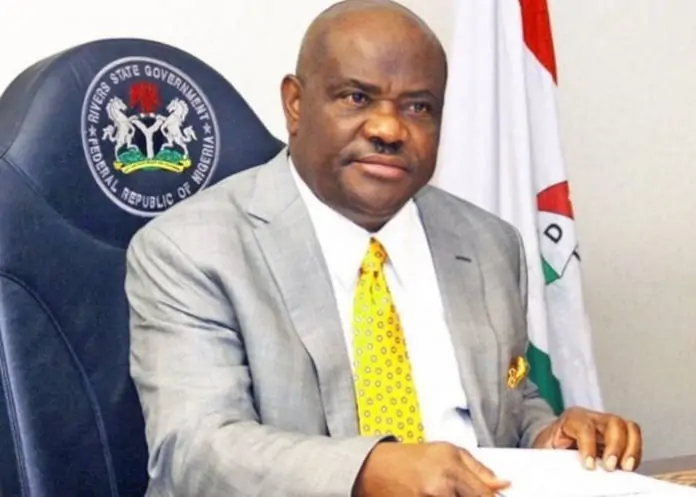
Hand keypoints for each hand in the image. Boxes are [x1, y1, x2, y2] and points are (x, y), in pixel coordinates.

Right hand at [353, 441, 509, 496]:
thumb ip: (478, 468)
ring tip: (445, 492)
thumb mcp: (447, 451)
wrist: (375, 468)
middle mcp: (439, 488)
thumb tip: (501, 484)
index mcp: (450, 468)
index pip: (484, 496)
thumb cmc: (410, 458)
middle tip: (457, 491)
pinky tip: (434, 495)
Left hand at [533, 407, 641, 471]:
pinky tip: (627, 467)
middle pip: (613, 422)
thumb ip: (554, 457)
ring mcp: (607, 425)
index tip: (589, 466)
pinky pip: (633, 440)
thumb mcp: (546, 449)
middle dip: (616, 445)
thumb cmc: (549, 444)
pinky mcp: (617, 436)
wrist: (552, 440)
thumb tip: (563, 471)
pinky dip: (634, 454)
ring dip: (631, 449)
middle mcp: (592, 418)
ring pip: (629, 428)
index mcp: (572, 418)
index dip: (589, 446)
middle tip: (610, 467)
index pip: (585, 427)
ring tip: (626, 468)